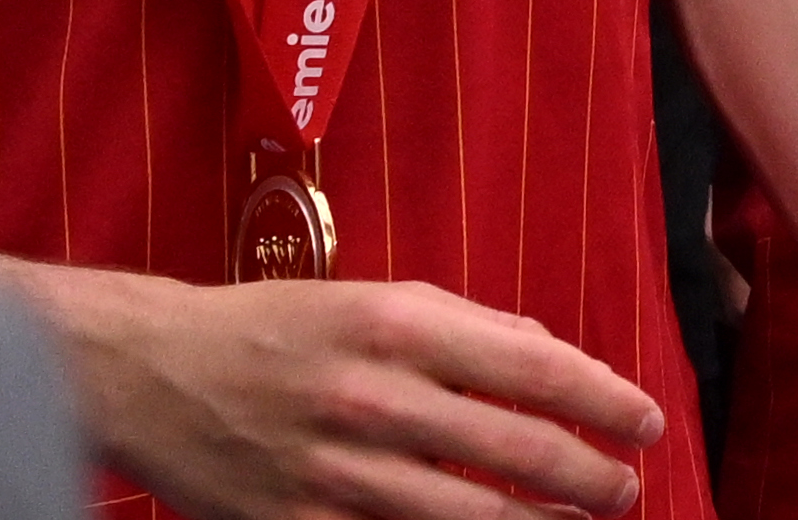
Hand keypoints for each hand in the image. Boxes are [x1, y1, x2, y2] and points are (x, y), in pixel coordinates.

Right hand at [16, 261, 659, 519]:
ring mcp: (334, 472)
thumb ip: (466, 327)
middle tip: (627, 486)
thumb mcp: (378, 298)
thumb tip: (549, 355)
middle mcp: (373, 398)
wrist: (151, 371)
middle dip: (590, 475)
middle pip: (515, 450)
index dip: (604, 400)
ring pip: (469, 514)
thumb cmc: (275, 326)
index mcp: (398, 326)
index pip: (535, 367)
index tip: (647, 421)